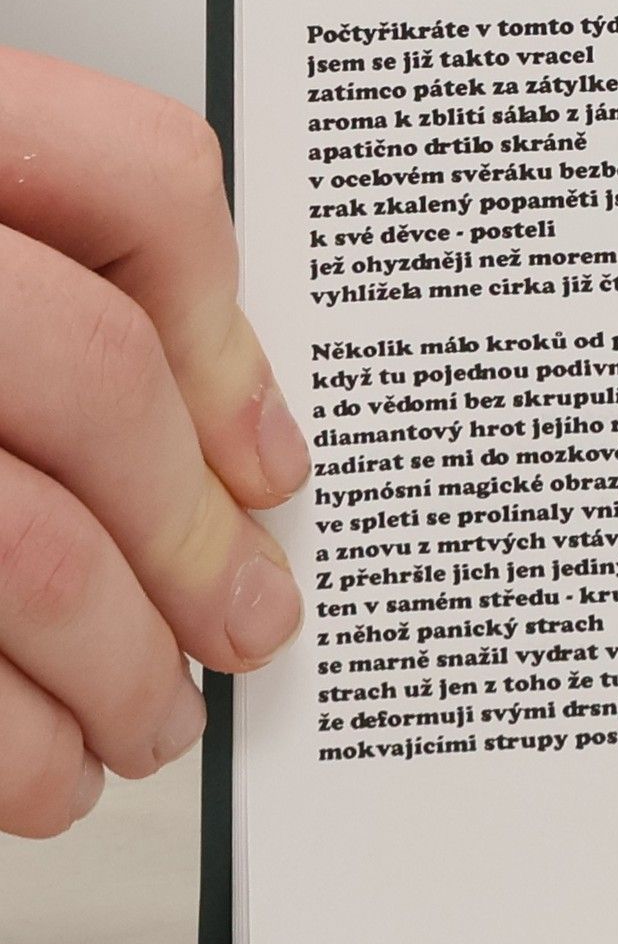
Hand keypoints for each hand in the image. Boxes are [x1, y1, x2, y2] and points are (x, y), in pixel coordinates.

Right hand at [0, 48, 307, 836]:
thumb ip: (37, 295)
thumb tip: (239, 451)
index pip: (129, 174)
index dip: (227, 335)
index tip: (266, 461)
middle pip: (88, 378)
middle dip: (195, 538)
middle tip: (247, 626)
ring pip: (22, 549)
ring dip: (120, 668)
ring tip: (152, 720)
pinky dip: (4, 749)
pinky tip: (38, 769)